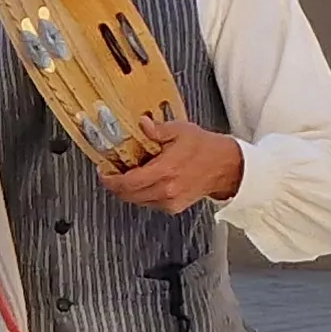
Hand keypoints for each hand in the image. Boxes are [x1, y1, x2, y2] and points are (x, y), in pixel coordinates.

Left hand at [100, 116, 244, 212]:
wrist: (226, 167)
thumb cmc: (205, 148)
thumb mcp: (180, 131)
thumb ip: (157, 130)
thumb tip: (142, 124)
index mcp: (165, 171)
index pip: (128, 182)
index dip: (110, 180)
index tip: (104, 172)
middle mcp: (166, 190)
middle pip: (128, 195)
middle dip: (116, 185)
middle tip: (111, 173)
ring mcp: (170, 201)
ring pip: (137, 200)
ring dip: (128, 190)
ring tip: (128, 175)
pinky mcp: (174, 207)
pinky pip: (149, 202)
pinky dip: (142, 194)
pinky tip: (144, 181)